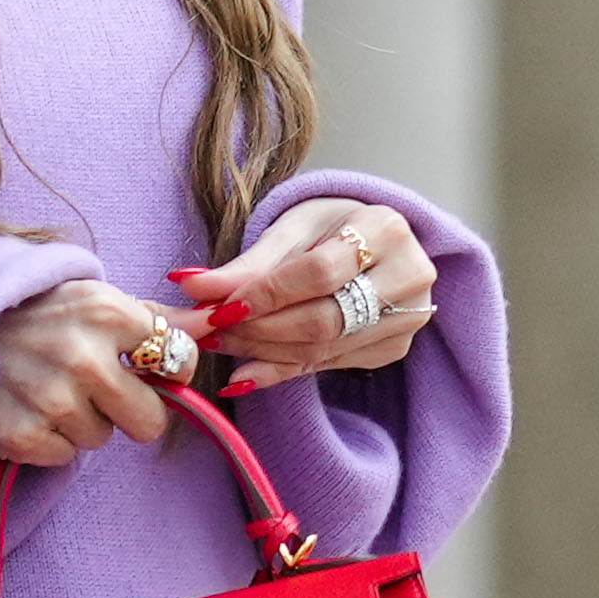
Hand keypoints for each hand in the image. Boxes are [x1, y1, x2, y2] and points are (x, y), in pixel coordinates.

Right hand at [0, 266, 202, 469]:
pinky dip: (47, 441)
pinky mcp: (20, 435)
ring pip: (100, 439)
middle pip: (150, 421)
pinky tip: (25, 410)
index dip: (163, 371)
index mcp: (106, 310)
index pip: (177, 359)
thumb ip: (158, 317)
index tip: (140, 368)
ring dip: (80, 424)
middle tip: (93, 392)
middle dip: (128, 412)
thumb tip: (222, 319)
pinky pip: (64, 457)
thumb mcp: (93, 301)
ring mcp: (50, 398)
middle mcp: (81, 353)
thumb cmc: (36, 318)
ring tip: (46, 392)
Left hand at [189, 197, 437, 386]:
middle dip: (259, 330)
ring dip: (263, 353)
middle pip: (324, 319)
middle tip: (211, 332)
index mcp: (386, 229)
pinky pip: (328, 365)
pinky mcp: (394, 347)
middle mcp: (408, 275)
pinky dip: (281, 370)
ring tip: (220, 345)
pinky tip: (245, 371)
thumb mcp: (291, 228)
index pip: (319, 273)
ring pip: (324, 349)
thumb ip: (247, 262)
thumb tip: (190, 286)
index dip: (266, 294)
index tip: (218, 307)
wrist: (374, 243)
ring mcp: (407, 317)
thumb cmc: (330, 226)